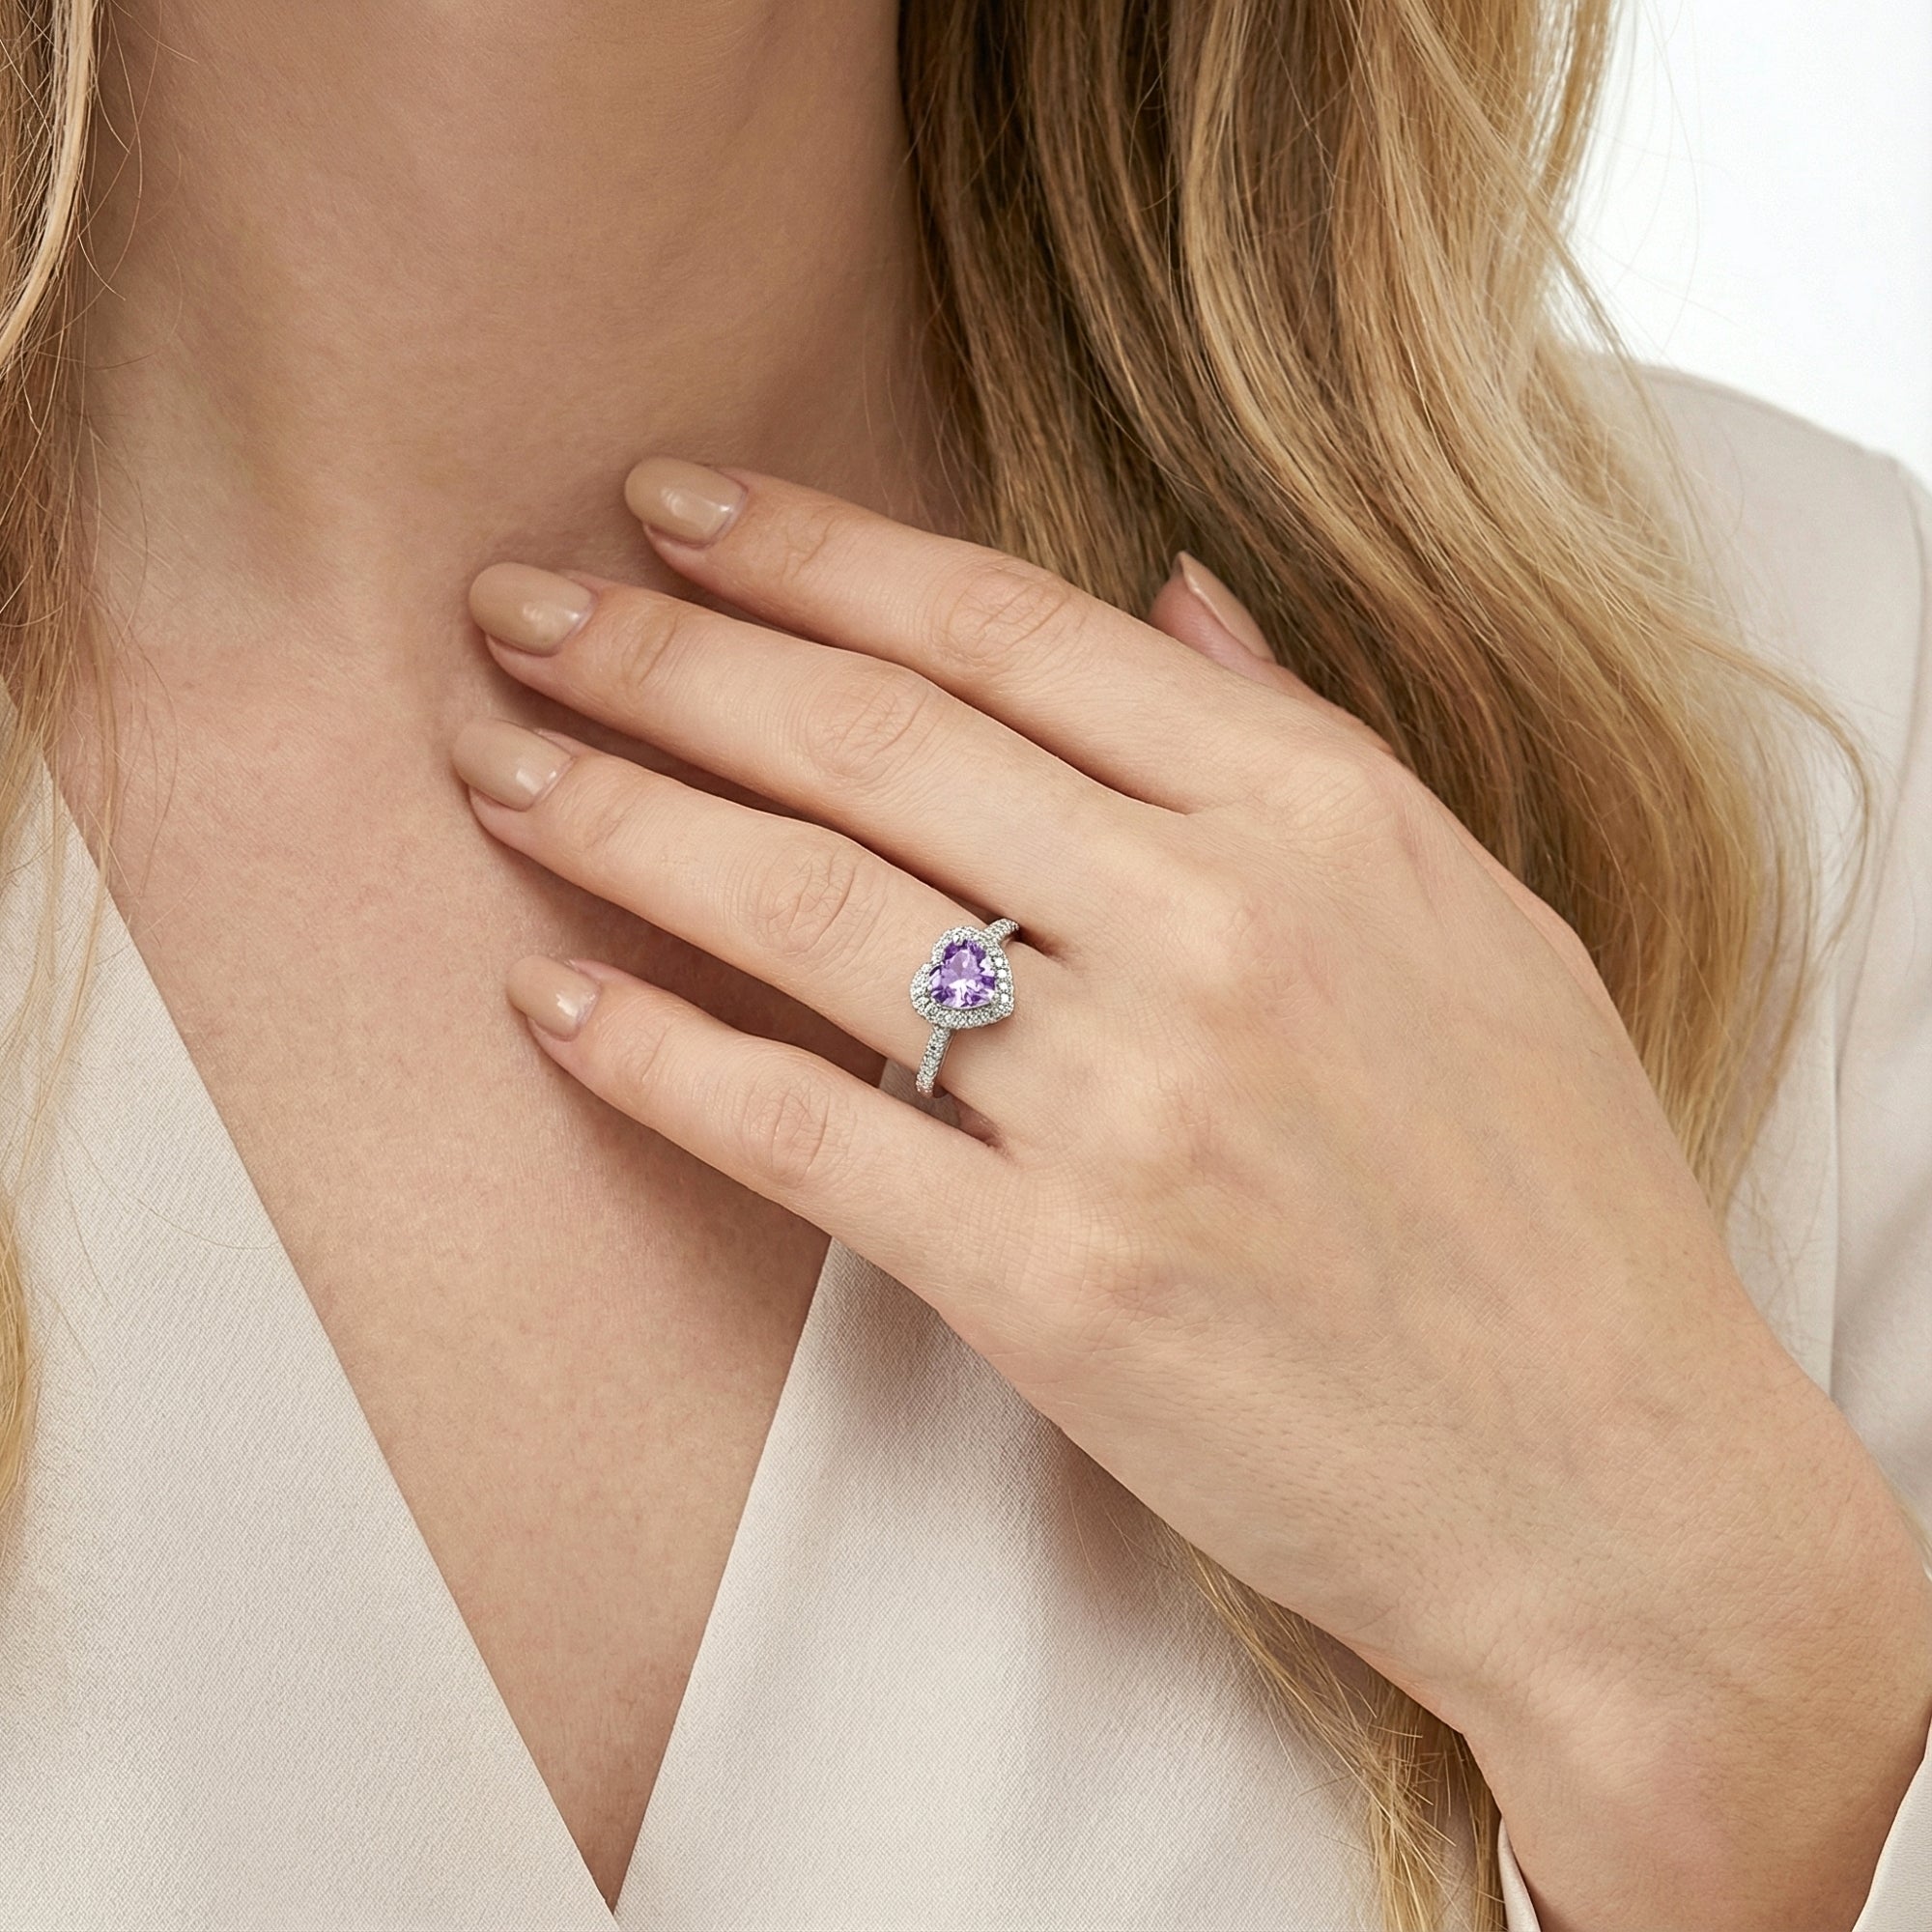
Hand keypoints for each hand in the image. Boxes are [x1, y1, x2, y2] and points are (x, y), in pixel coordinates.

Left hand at [452, 458, 1931, 1930]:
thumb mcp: (1475, 916)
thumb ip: (1302, 742)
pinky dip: (664, 1066)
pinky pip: (812, 1140)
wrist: (1610, 1487)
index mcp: (1320, 819)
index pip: (1009, 629)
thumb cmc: (1551, 1196)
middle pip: (875, 741)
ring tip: (497, 767)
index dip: (813, 550)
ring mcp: (1129, 1112)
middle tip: (515, 606)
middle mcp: (1214, 932)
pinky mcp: (1056, 1289)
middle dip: (667, 656)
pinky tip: (552, 1009)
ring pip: (811, 914)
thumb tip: (1168, 587)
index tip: (674, 506)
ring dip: (624, 825)